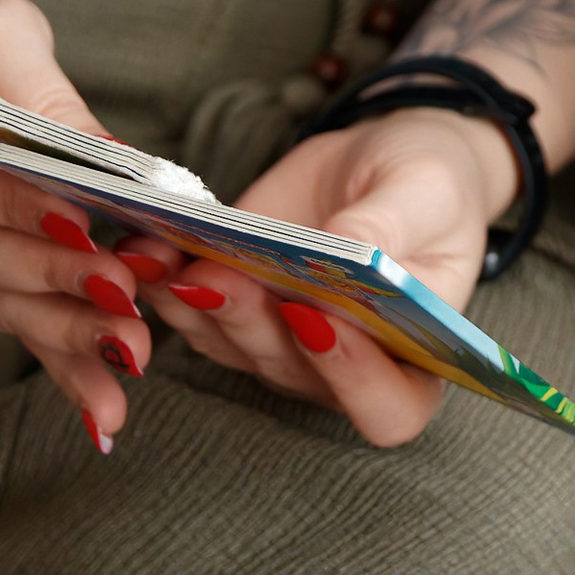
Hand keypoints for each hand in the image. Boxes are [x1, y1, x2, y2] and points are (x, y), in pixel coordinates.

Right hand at [0, 0, 153, 447]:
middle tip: (127, 297)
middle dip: (50, 282)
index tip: (83, 227)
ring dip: (63, 333)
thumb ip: (42, 94)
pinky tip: (105, 412)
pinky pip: (5, 317)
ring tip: (131, 355)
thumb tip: (108, 161)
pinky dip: (58, 362)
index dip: (10, 207)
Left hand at [142, 105, 519, 444]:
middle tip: (221, 273)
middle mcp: (343, 370)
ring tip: (166, 254)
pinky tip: (146, 242)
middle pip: (290, 371)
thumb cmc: (428, 188)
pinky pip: (192, 309)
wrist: (384, 164)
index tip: (320, 318)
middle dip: (250, 321)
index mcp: (414, 359)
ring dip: (193, 302)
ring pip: (228, 344)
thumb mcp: (426, 194)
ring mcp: (281, 344)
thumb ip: (389, 228)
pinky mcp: (235, 307)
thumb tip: (345, 251)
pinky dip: (164, 277)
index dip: (352, 379)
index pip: (388, 410)